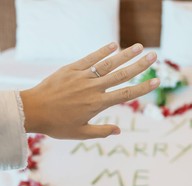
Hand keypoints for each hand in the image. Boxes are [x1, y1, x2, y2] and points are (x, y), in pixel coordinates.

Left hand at [20, 42, 159, 139]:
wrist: (33, 110)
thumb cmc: (57, 125)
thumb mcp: (81, 133)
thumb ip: (102, 132)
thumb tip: (119, 131)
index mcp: (98, 104)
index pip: (126, 94)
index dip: (143, 87)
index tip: (156, 80)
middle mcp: (94, 88)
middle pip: (121, 75)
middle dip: (139, 65)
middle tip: (154, 56)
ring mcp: (83, 77)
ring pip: (108, 64)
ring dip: (125, 55)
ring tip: (139, 47)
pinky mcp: (71, 69)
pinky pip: (89, 59)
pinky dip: (102, 51)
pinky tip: (114, 45)